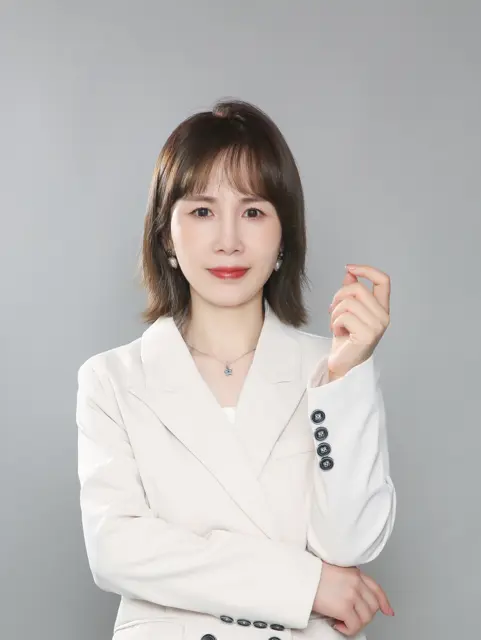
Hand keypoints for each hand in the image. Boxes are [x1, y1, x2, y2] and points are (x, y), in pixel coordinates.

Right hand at [312, 561, 393, 636]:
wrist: (301, 576)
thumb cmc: (312, 574)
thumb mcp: (335, 571)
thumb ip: (348, 579)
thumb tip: (353, 595)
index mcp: (354, 572)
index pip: (376, 588)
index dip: (384, 602)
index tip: (387, 610)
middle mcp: (356, 583)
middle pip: (373, 606)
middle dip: (365, 615)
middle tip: (352, 618)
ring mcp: (352, 595)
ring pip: (366, 618)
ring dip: (355, 623)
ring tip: (342, 621)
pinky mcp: (344, 607)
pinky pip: (354, 626)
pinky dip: (347, 629)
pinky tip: (337, 624)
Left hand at [327, 264, 390, 379]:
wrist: (343, 364)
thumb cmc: (346, 339)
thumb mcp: (347, 311)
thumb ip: (351, 293)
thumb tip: (350, 272)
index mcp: (381, 309)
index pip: (383, 280)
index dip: (366, 270)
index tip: (349, 268)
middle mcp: (384, 316)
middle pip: (357, 288)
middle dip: (338, 296)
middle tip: (332, 310)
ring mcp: (377, 326)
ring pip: (348, 302)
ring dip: (335, 313)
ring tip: (337, 324)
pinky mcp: (367, 335)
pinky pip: (344, 316)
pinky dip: (335, 323)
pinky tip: (339, 333)